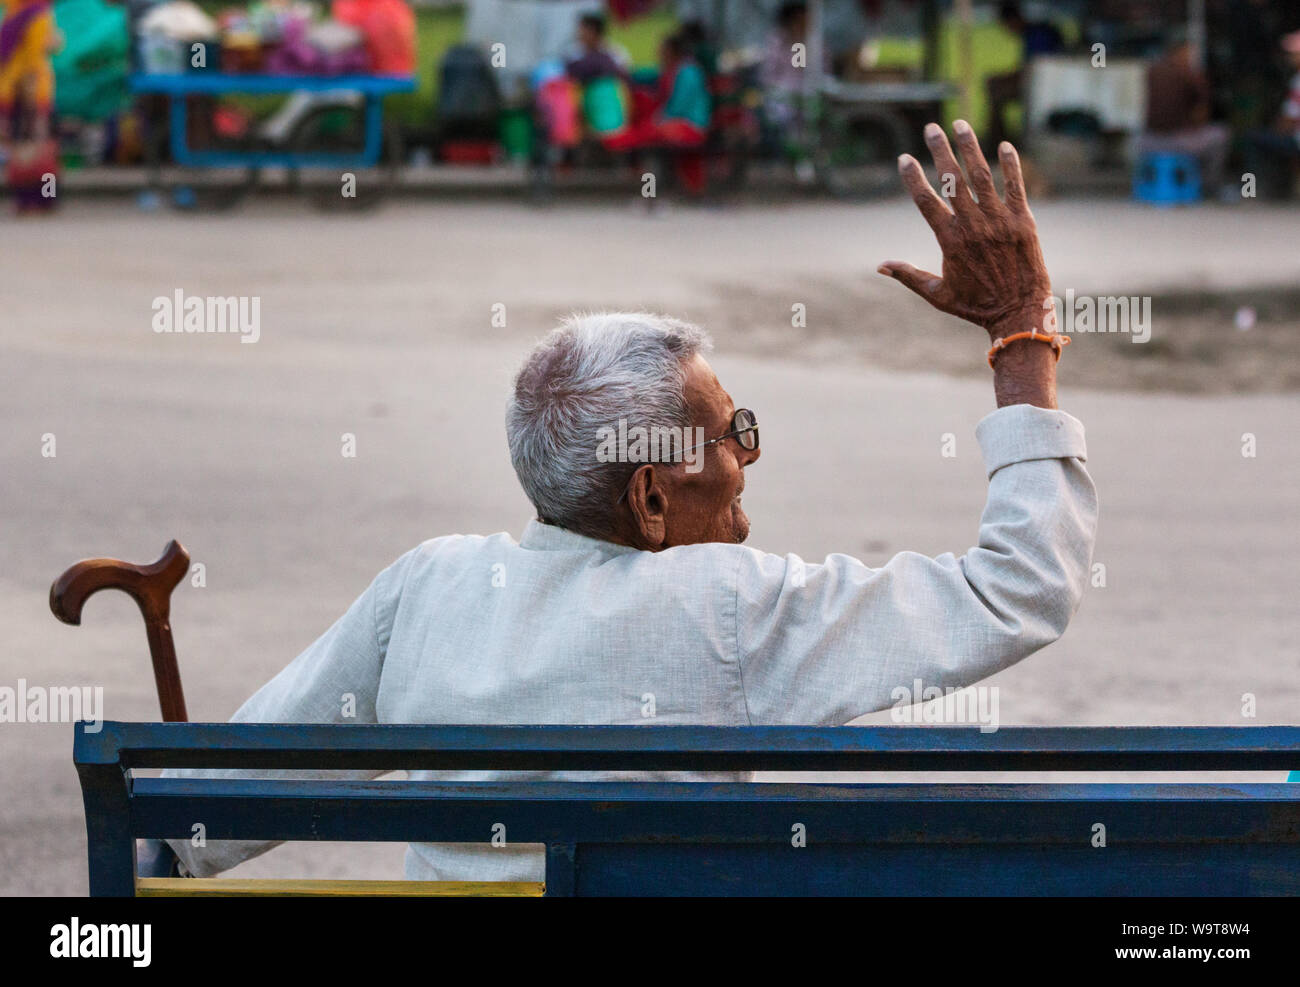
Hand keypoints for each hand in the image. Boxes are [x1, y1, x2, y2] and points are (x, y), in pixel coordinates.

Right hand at [878, 121, 1052, 340]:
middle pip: (951, 179)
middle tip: (931, 128)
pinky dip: (1010, 165)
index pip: (926, 201)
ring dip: (970, 148)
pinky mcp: (1024, 221)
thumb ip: (908, 275)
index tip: (904, 158)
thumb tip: (880, 266)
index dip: (913, 177)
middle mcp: (973, 226)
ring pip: (982, 176)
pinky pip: (1016, 186)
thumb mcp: (937, 294)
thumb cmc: (975, 306)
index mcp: (950, 241)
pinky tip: (1003, 146)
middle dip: (940, 150)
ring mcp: (1000, 221)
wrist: (1019, 313)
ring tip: (960, 125)